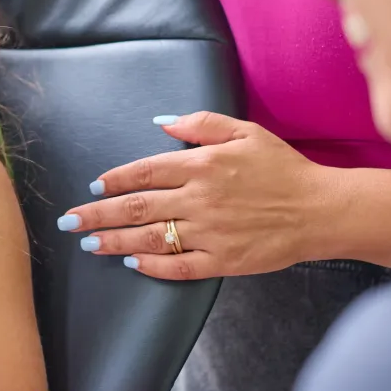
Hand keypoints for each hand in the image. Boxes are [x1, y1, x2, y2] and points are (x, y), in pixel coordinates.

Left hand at [60, 112, 331, 279]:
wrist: (321, 209)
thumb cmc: (282, 167)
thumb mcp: (245, 131)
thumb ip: (201, 123)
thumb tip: (161, 124)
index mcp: (202, 164)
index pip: (144, 172)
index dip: (114, 180)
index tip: (93, 186)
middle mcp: (200, 199)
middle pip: (136, 207)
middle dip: (97, 214)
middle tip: (69, 221)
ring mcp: (210, 233)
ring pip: (150, 238)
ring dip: (114, 241)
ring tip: (88, 244)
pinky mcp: (224, 261)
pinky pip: (179, 267)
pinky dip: (152, 266)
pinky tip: (131, 262)